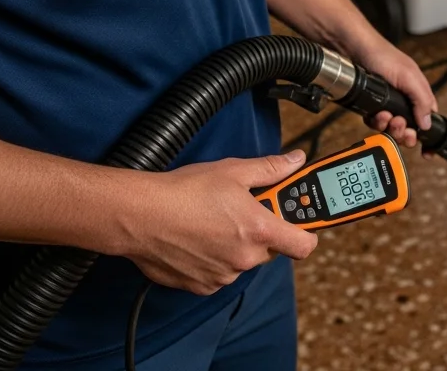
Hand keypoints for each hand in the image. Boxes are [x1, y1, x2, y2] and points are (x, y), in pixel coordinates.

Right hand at [116, 150, 317, 295]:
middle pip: (271, 249)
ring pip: (243, 261)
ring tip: (212, 222)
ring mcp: (223, 276)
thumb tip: (295, 161)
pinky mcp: (201, 286)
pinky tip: (197, 238)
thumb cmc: (184, 192)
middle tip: (243, 210)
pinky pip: (219, 273)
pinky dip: (214, 258)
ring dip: (236, 245)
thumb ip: (271, 168)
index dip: (307, 232)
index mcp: (260, 230)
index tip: (300, 220)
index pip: (305, 245)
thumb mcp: (233, 171)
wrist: (139, 215)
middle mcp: (245, 259)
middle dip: (263, 231)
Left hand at [348, 36, 437, 147]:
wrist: (353, 50)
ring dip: (390, 127)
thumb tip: (427, 123)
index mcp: (418, 93)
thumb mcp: (409, 76)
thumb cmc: (382, 56)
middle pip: (410, 129)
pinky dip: (376, 122)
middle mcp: (404, 100)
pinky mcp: (372, 107)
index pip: (428, 119)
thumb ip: (421, 100)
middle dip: (406, 133)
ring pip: (393, 129)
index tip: (427, 150)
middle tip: (401, 126)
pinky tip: (375, 114)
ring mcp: (388, 105)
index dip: (427, 135)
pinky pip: (376, 124)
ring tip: (387, 117)